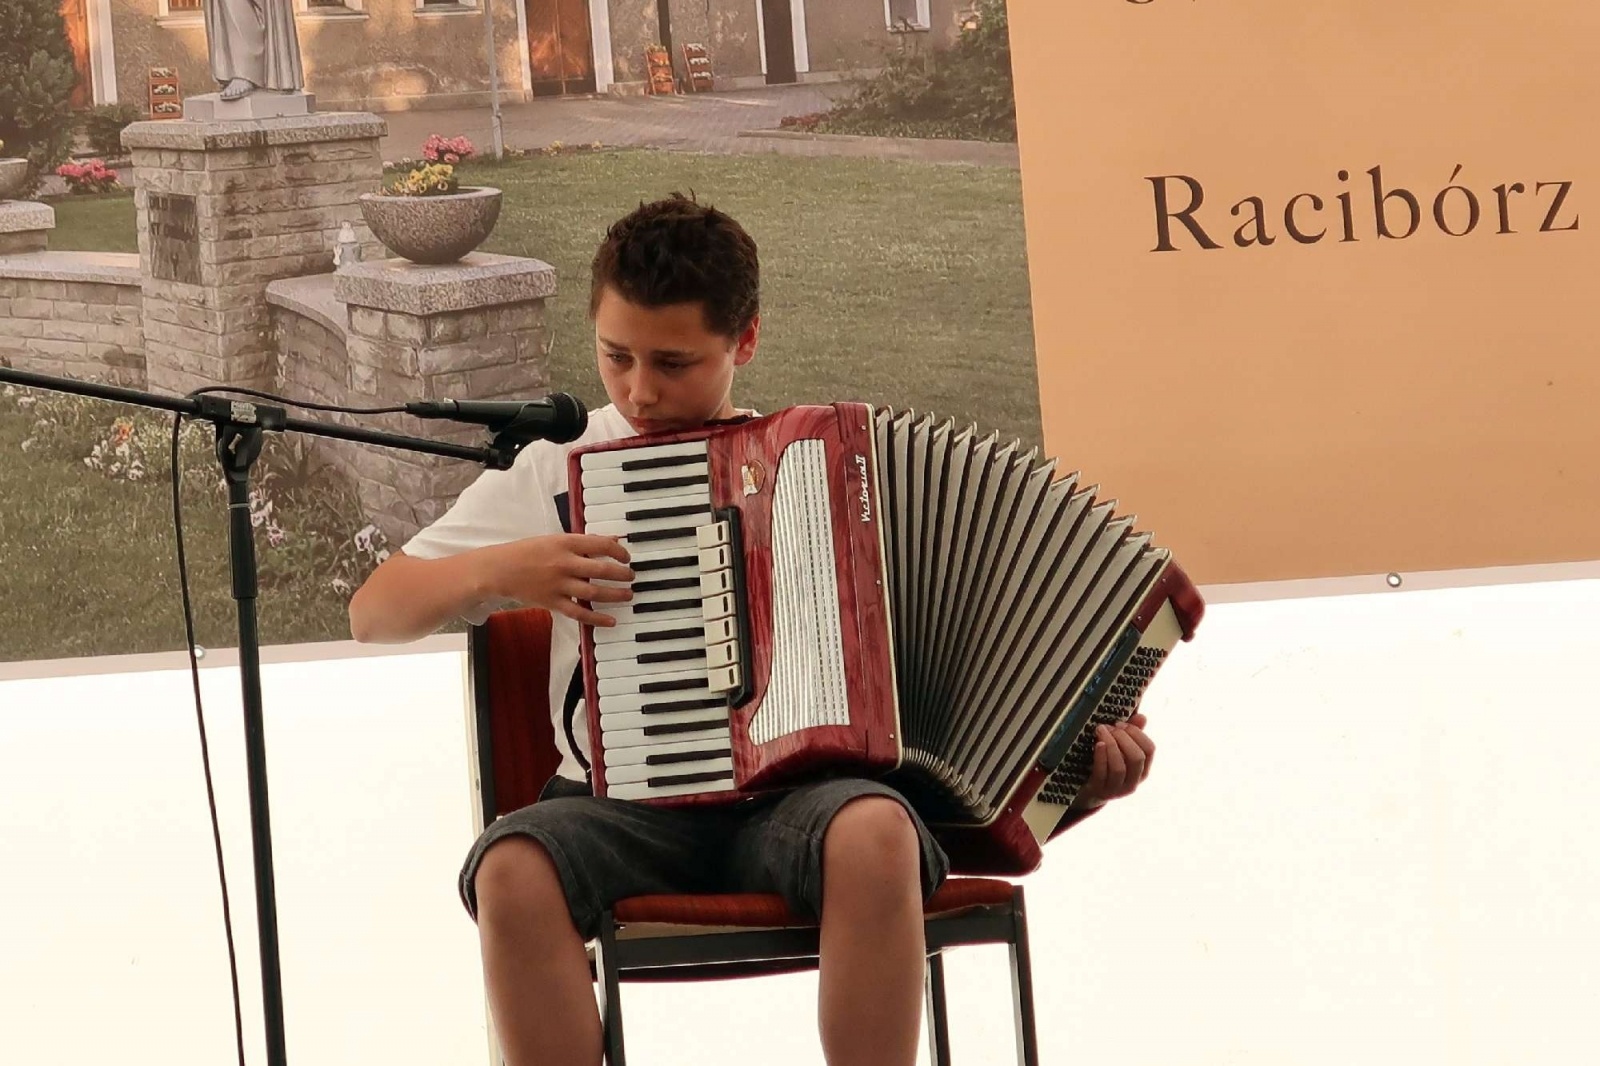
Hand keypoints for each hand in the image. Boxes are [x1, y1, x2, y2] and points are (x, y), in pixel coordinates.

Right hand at [476, 534, 633, 626]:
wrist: (499, 569)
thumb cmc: (528, 551)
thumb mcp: (556, 539)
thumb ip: (584, 542)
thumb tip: (612, 540)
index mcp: (565, 543)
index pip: (602, 545)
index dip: (619, 551)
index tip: (626, 557)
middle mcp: (564, 563)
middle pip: (602, 570)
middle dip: (622, 574)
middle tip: (631, 576)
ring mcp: (559, 584)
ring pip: (594, 592)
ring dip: (615, 595)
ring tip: (628, 595)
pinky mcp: (552, 602)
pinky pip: (579, 612)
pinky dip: (597, 618)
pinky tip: (611, 620)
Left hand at [1070, 712, 1154, 811]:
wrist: (1088, 792)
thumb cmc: (1107, 765)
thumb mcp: (1120, 750)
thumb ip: (1132, 734)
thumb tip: (1142, 716)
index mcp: (1142, 770)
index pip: (1149, 750)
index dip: (1137, 733)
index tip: (1122, 724)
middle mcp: (1133, 782)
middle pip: (1136, 758)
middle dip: (1123, 738)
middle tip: (1110, 727)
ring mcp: (1116, 789)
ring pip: (1119, 767)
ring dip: (1111, 745)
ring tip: (1101, 731)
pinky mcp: (1099, 790)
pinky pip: (1102, 773)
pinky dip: (1101, 756)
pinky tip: (1098, 744)